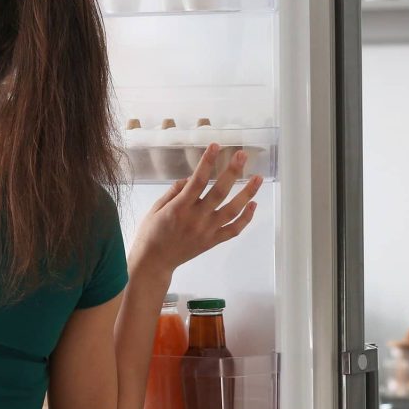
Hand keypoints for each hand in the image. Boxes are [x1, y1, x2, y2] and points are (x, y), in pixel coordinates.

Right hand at [128, 144, 261, 282]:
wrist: (154, 262)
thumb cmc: (151, 233)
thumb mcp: (156, 208)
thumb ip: (174, 192)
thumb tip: (190, 179)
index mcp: (179, 208)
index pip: (197, 180)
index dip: (207, 161)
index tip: (216, 146)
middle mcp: (196, 219)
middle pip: (220, 192)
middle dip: (233, 171)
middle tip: (243, 155)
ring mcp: (207, 231)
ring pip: (233, 210)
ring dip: (247, 193)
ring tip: (258, 178)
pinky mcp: (213, 241)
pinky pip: (234, 230)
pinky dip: (246, 218)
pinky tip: (253, 204)